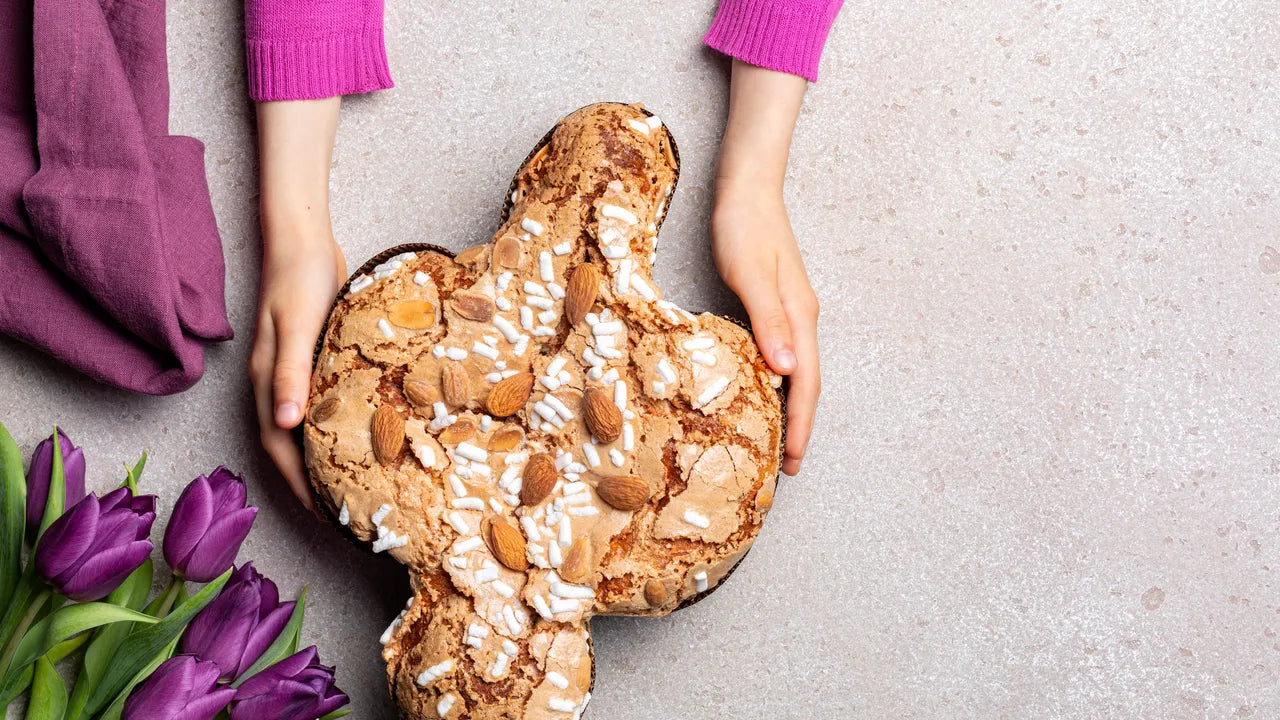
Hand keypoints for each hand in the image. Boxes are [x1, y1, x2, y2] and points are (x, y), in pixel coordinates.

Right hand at [248, 97, 342, 509]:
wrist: (302, 239)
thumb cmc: (298, 279)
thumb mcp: (296, 326)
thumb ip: (290, 374)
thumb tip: (286, 425)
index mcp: (268, 383)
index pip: (280, 449)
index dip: (300, 487)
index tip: (326, 518)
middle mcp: (277, 384)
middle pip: (291, 447)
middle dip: (313, 483)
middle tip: (347, 513)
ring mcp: (295, 373)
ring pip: (307, 428)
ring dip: (325, 458)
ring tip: (356, 484)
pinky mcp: (314, 360)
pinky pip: (324, 404)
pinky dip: (338, 426)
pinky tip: (365, 434)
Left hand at [712, 185, 818, 474]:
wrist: (747, 188)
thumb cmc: (744, 227)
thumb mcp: (750, 275)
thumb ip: (768, 321)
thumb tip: (786, 371)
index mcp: (800, 317)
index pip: (806, 384)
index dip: (800, 425)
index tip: (793, 460)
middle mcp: (801, 319)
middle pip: (806, 384)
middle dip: (800, 426)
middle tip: (787, 465)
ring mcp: (790, 312)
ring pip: (796, 371)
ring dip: (790, 407)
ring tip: (776, 440)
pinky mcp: (775, 305)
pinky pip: (782, 355)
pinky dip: (776, 383)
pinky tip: (761, 391)